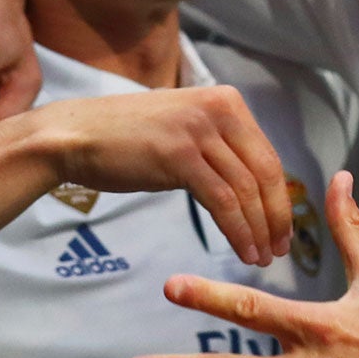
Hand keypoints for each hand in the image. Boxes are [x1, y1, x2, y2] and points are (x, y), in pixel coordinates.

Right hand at [26, 87, 293, 266]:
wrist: (74, 136)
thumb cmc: (127, 139)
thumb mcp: (185, 130)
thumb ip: (219, 147)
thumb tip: (252, 183)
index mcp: (227, 101)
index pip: (267, 155)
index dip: (280, 196)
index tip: (284, 226)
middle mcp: (220, 109)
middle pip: (265, 171)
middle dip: (277, 215)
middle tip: (281, 248)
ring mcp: (200, 130)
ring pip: (246, 189)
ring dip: (259, 229)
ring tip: (262, 257)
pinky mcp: (180, 156)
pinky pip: (222, 201)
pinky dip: (238, 230)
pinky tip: (243, 251)